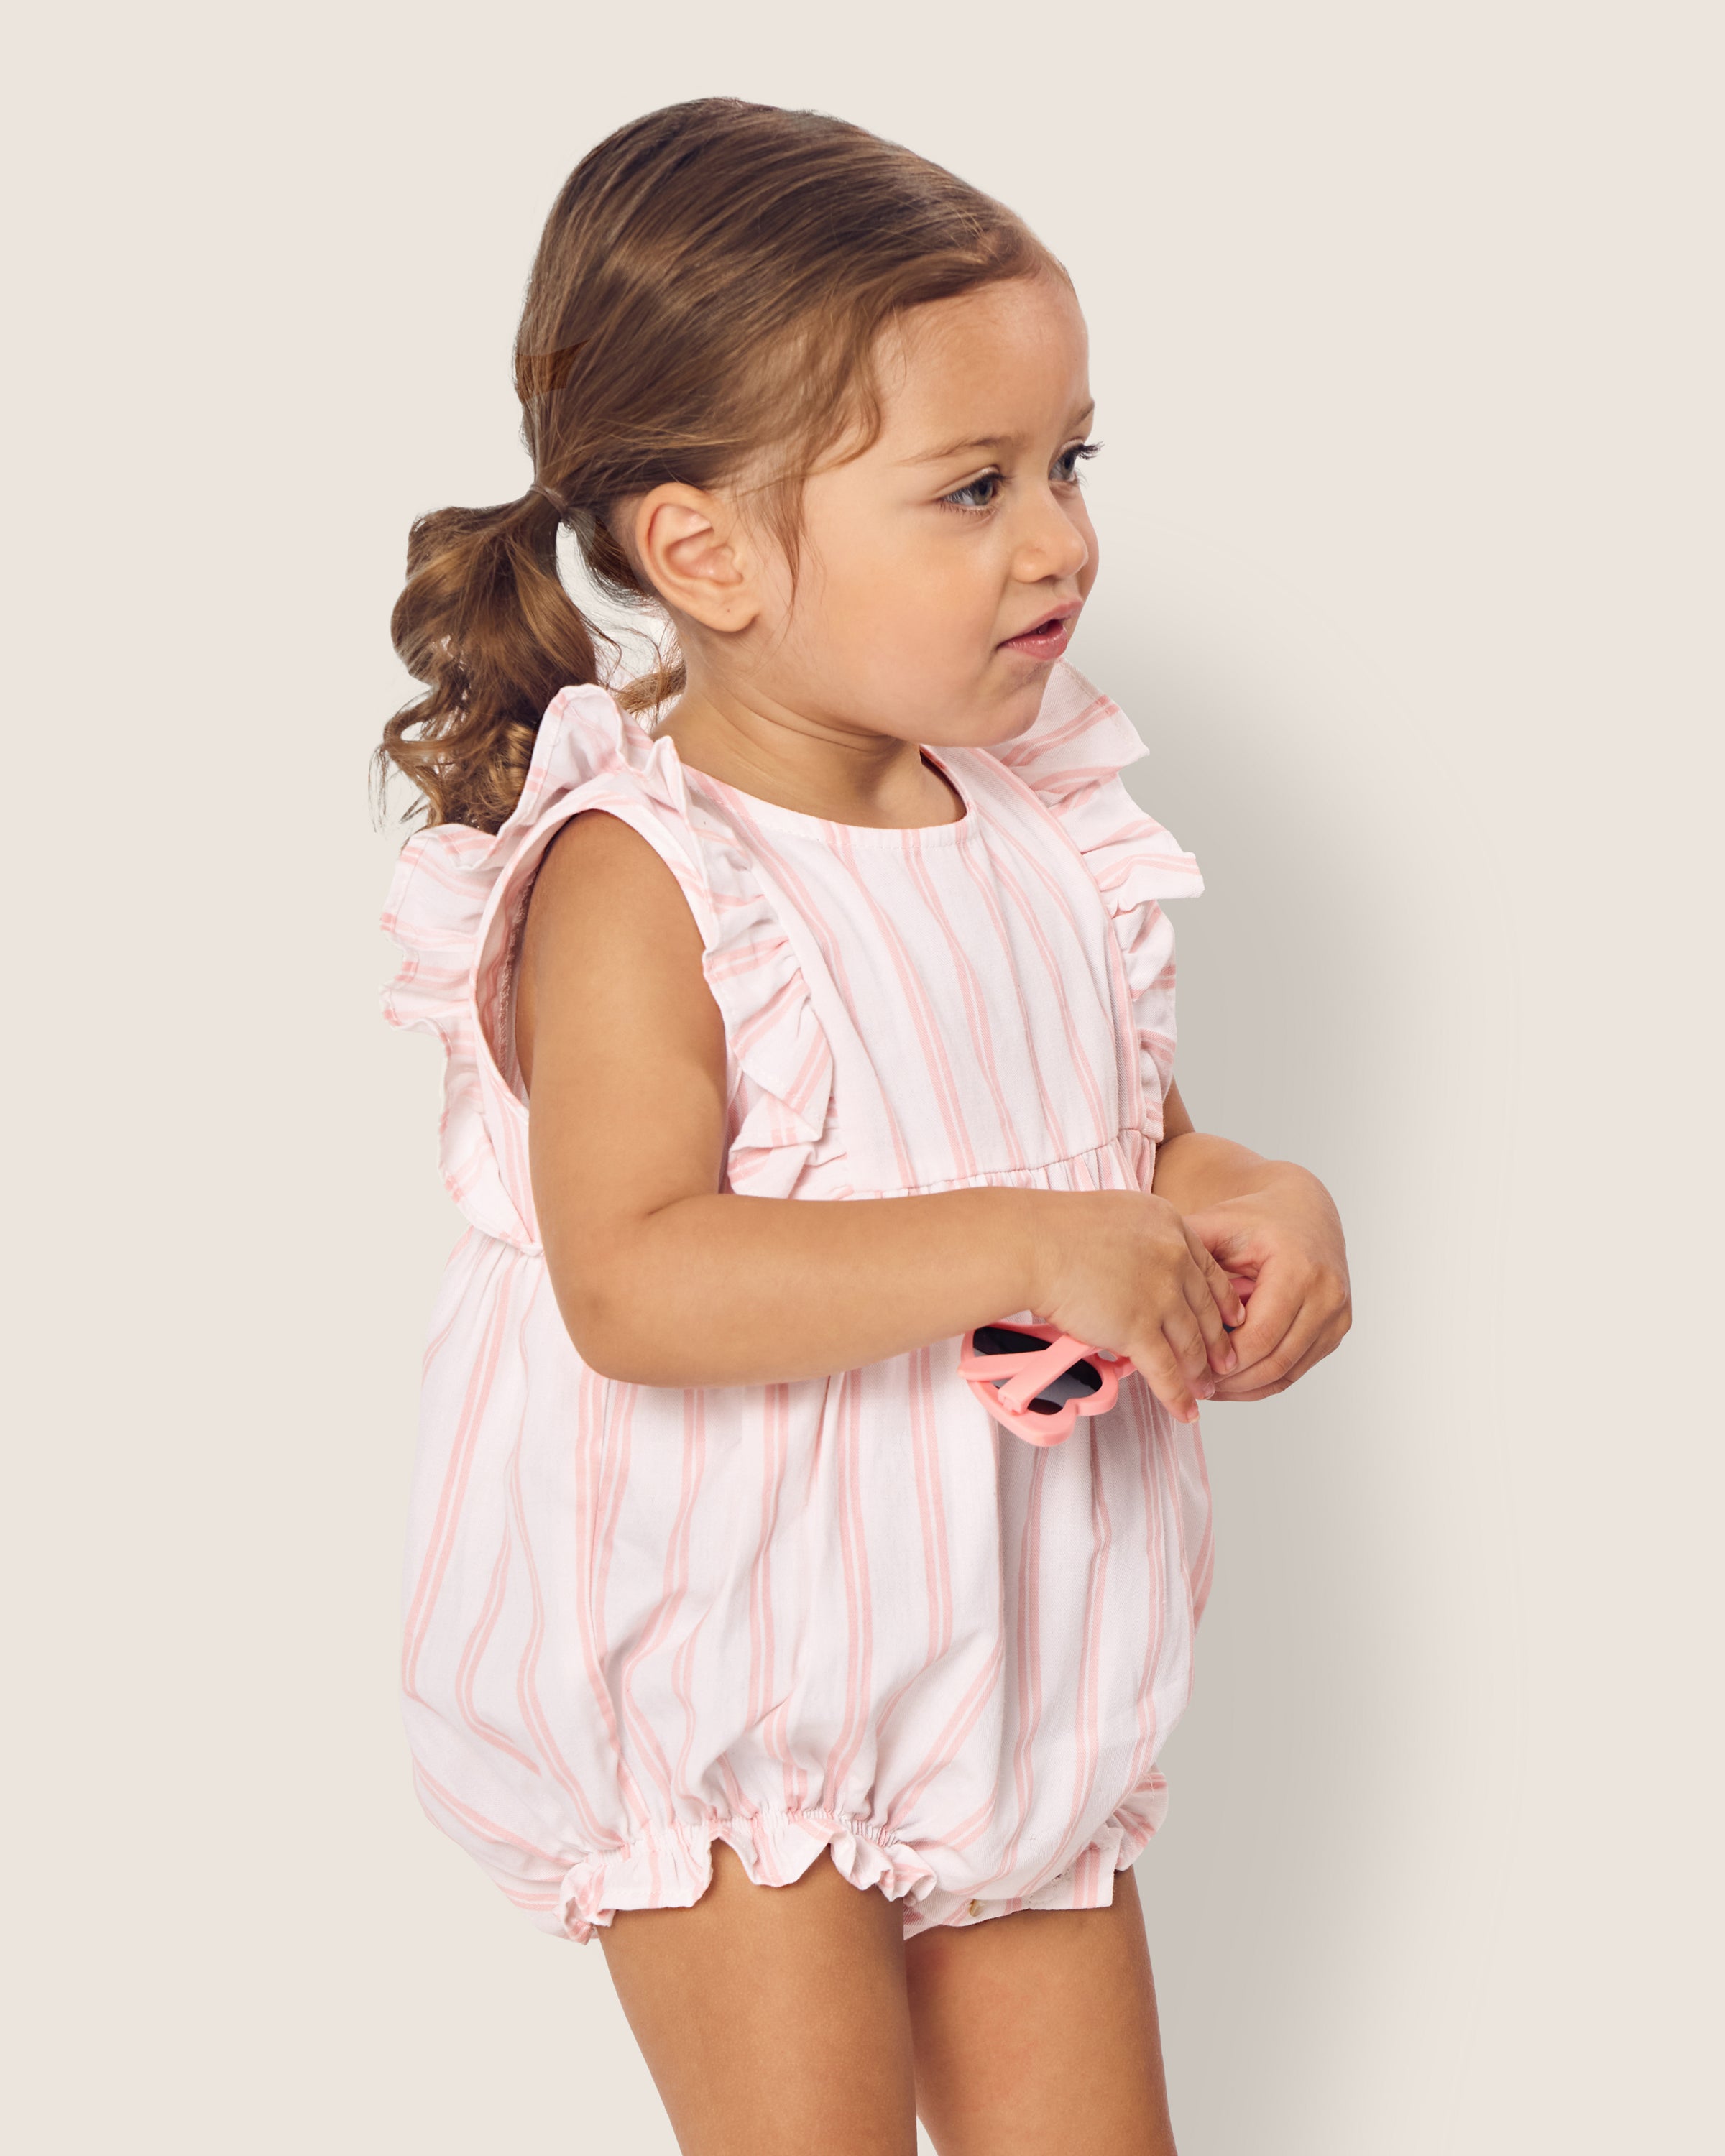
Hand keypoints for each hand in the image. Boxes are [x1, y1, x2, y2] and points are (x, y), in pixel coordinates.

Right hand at [1029, 1192, 1247, 1424]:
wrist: (1032, 1244)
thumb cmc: (1054, 1229)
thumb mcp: (1115, 1215)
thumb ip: (1139, 1240)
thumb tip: (1138, 1264)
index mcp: (1170, 1224)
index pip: (1207, 1270)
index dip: (1222, 1301)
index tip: (1232, 1319)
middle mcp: (1173, 1258)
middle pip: (1205, 1310)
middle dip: (1217, 1343)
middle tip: (1224, 1363)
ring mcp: (1159, 1294)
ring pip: (1190, 1343)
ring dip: (1199, 1373)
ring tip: (1205, 1390)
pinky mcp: (1138, 1328)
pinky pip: (1165, 1371)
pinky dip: (1177, 1395)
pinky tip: (1186, 1410)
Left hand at [1183, 1166, 1350, 1400]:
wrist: (1304, 1210)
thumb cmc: (1256, 1217)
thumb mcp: (1218, 1225)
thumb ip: (1187, 1256)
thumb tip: (1145, 1291)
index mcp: (1299, 1269)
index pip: (1259, 1336)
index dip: (1220, 1359)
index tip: (1185, 1365)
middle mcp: (1327, 1295)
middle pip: (1273, 1360)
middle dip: (1229, 1379)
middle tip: (1189, 1384)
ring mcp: (1336, 1315)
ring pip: (1286, 1372)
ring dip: (1244, 1386)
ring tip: (1205, 1385)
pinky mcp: (1336, 1329)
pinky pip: (1296, 1369)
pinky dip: (1262, 1380)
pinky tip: (1230, 1380)